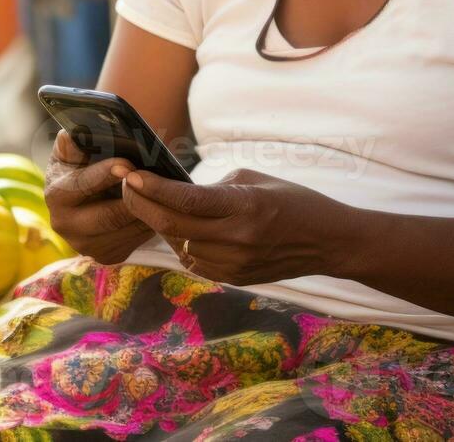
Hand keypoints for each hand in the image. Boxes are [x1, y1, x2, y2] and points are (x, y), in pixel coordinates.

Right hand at [45, 130, 152, 264]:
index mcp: (57, 195)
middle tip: (156, 180)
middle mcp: (67, 226)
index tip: (127, 164)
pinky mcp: (107, 256)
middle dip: (136, 196)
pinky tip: (159, 204)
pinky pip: (137, 239)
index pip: (82, 185)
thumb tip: (70, 135)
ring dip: (150, 209)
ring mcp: (87, 246)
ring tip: (165, 189)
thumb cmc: (81, 165)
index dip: (105, 174)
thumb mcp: (72, 151)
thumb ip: (71, 143)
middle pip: (111, 215)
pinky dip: (151, 221)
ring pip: (130, 228)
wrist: (82, 198)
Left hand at [120, 167, 343, 284]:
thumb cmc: (291, 200)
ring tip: (150, 203)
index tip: (130, 175)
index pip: (185, 199)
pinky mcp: (234, 279)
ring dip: (160, 224)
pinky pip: (193, 261)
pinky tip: (179, 227)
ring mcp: (234, 264)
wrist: (327, 241)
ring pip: (178, 244)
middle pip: (172, 224)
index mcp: (243, 207)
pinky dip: (181, 243)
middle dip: (141, 204)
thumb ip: (211, 188)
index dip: (151, 188)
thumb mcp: (252, 179)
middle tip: (126, 187)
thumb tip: (174, 192)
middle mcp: (236, 239)